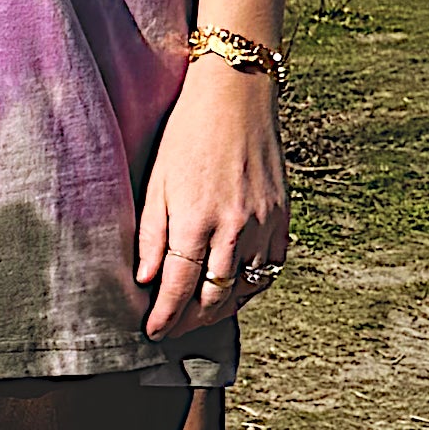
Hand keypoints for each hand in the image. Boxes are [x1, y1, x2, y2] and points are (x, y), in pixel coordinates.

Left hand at [137, 57, 288, 339]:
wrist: (237, 96)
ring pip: (245, 288)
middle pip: (213, 296)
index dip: (164, 316)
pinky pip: (272, 268)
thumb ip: (151, 235)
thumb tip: (146, 281)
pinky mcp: (282, 217)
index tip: (153, 333)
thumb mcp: (156, 182)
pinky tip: (236, 292)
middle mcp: (233, 229)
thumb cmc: (187, 134)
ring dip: (221, 309)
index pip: (177, 288)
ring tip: (200, 317)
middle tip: (173, 331)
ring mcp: (263, 225)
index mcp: (195, 221)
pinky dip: (253, 287)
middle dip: (191, 320)